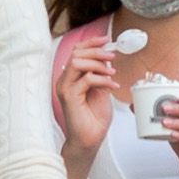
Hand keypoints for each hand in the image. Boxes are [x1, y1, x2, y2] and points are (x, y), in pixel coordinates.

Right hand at [56, 39, 122, 178]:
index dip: (91, 43)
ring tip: (112, 73)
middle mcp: (65, 80)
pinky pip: (86, 79)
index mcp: (71, 77)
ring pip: (78, 62)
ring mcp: (65, 88)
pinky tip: (112, 87)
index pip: (77, 52)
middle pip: (77, 53)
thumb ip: (101, 74)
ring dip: (98, 64)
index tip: (107, 40)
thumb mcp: (101, 90)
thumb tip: (107, 59)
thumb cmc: (94, 118)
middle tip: (113, 57)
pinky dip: (102, 80)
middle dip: (97, 52)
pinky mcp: (70, 96)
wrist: (90, 139)